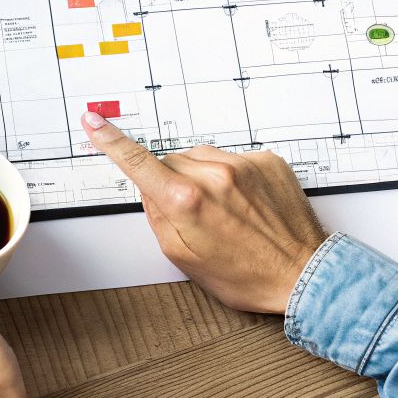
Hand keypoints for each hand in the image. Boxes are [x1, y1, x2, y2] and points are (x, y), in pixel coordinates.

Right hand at [82, 111, 327, 313]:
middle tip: (195, 216)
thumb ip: (157, 217)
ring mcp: (244, 165)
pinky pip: (234, 160)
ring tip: (226, 212)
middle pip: (172, 162)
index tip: (93, 122)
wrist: (304, 274)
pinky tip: (246, 205)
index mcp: (187, 201)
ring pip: (202, 158)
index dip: (110, 141)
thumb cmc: (246, 275)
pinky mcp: (267, 161)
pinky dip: (232, 178)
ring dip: (204, 178)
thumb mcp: (183, 258)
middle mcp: (215, 175)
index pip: (137, 162)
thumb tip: (149, 189)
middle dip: (174, 183)